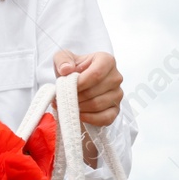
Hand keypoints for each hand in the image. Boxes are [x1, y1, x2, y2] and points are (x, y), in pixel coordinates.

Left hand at [53, 50, 121, 168]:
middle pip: (96, 92)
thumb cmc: (70, 71)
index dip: (79, 82)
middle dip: (75, 98)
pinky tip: (78, 115)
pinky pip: (104, 119)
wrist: (75, 84)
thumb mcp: (62, 59)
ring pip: (99, 106)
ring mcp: (118, 96)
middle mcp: (117, 78)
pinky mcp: (115, 112)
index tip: (65, 87)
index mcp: (106, 60)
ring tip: (66, 106)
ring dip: (79, 109)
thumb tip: (68, 71)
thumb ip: (63, 60)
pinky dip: (89, 119)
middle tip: (60, 99)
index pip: (96, 72)